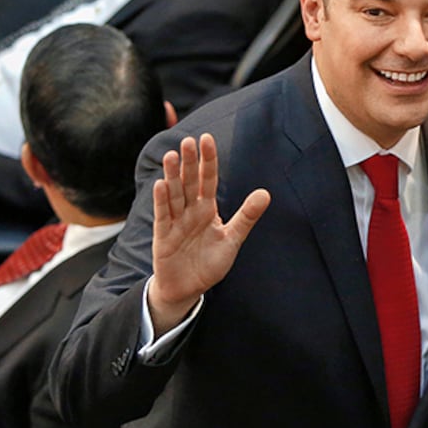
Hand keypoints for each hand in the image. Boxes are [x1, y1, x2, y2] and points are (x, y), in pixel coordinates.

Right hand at [147, 134, 269, 336]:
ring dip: (172, 176)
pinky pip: (163, 216)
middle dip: (190, 163)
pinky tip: (161, 184)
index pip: (208, 180)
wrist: (188, 288)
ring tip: (172, 155)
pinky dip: (162, 201)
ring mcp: (176, 223)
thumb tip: (266, 193)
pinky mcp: (164, 237)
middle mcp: (190, 212)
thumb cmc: (209, 262)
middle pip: (190, 183)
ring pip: (174, 195)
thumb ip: (247, 216)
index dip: (208, 161)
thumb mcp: (233, 239)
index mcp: (207, 210)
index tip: (207, 139)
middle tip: (189, 140)